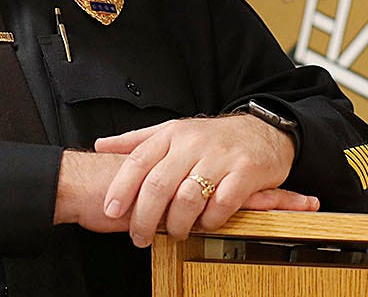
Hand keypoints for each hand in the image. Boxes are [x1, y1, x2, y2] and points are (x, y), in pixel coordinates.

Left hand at [95, 113, 310, 246]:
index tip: (111, 211)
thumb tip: (101, 145)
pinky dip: (210, 220)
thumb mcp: (174, 131)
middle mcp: (195, 144)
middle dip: (144, 217)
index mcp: (174, 134)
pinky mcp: (246, 172)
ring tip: (175, 232)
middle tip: (139, 237)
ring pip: (188, 197)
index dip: (121, 188)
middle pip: (159, 184)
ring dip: (177, 224)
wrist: (265, 131)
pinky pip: (222, 204)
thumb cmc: (214, 138)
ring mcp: (221, 157)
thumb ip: (138, 140)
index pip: (139, 160)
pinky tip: (206, 223)